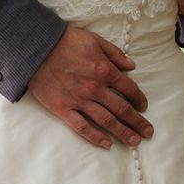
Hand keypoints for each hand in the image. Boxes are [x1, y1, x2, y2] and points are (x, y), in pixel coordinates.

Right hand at [28, 26, 151, 149]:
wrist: (36, 48)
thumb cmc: (65, 41)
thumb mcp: (94, 39)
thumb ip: (115, 53)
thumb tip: (132, 66)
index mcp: (105, 70)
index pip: (129, 89)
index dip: (139, 99)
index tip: (143, 106)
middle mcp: (95, 88)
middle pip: (122, 109)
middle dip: (137, 122)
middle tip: (147, 133)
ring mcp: (79, 100)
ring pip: (107, 121)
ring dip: (123, 133)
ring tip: (134, 142)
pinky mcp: (64, 109)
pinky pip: (82, 127)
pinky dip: (95, 137)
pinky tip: (106, 144)